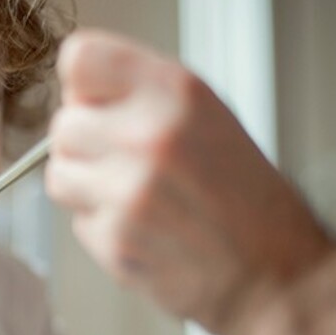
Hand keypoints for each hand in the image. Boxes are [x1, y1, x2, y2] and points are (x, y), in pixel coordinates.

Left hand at [46, 29, 331, 334]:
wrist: (276, 276)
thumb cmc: (246, 199)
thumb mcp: (209, 117)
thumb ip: (142, 96)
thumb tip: (75, 94)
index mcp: (176, 92)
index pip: (79, 58)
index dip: (83, 87)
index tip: (99, 105)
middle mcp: (149, 134)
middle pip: (62, 124)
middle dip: (86, 146)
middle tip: (127, 165)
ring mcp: (128, 190)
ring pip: (59, 173)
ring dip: (86, 187)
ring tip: (135, 198)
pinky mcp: (115, 238)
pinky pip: (77, 221)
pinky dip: (101, 227)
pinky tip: (143, 230)